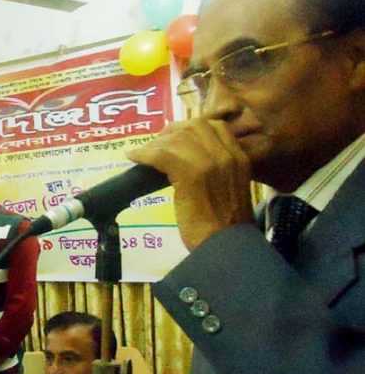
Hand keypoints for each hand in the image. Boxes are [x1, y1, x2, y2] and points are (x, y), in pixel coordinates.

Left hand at [127, 118, 253, 250]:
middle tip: (156, 142)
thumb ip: (218, 173)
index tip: (175, 136)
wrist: (227, 247)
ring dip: (155, 143)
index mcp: (240, 158)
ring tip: (142, 153)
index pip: (215, 126)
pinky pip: (161, 154)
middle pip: (195, 126)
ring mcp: (210, 163)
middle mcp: (228, 155)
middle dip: (172, 130)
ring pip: (177, 138)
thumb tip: (191, 164)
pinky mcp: (191, 175)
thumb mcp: (229, 191)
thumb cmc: (226, 228)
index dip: (191, 127)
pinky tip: (133, 157)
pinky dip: (144, 153)